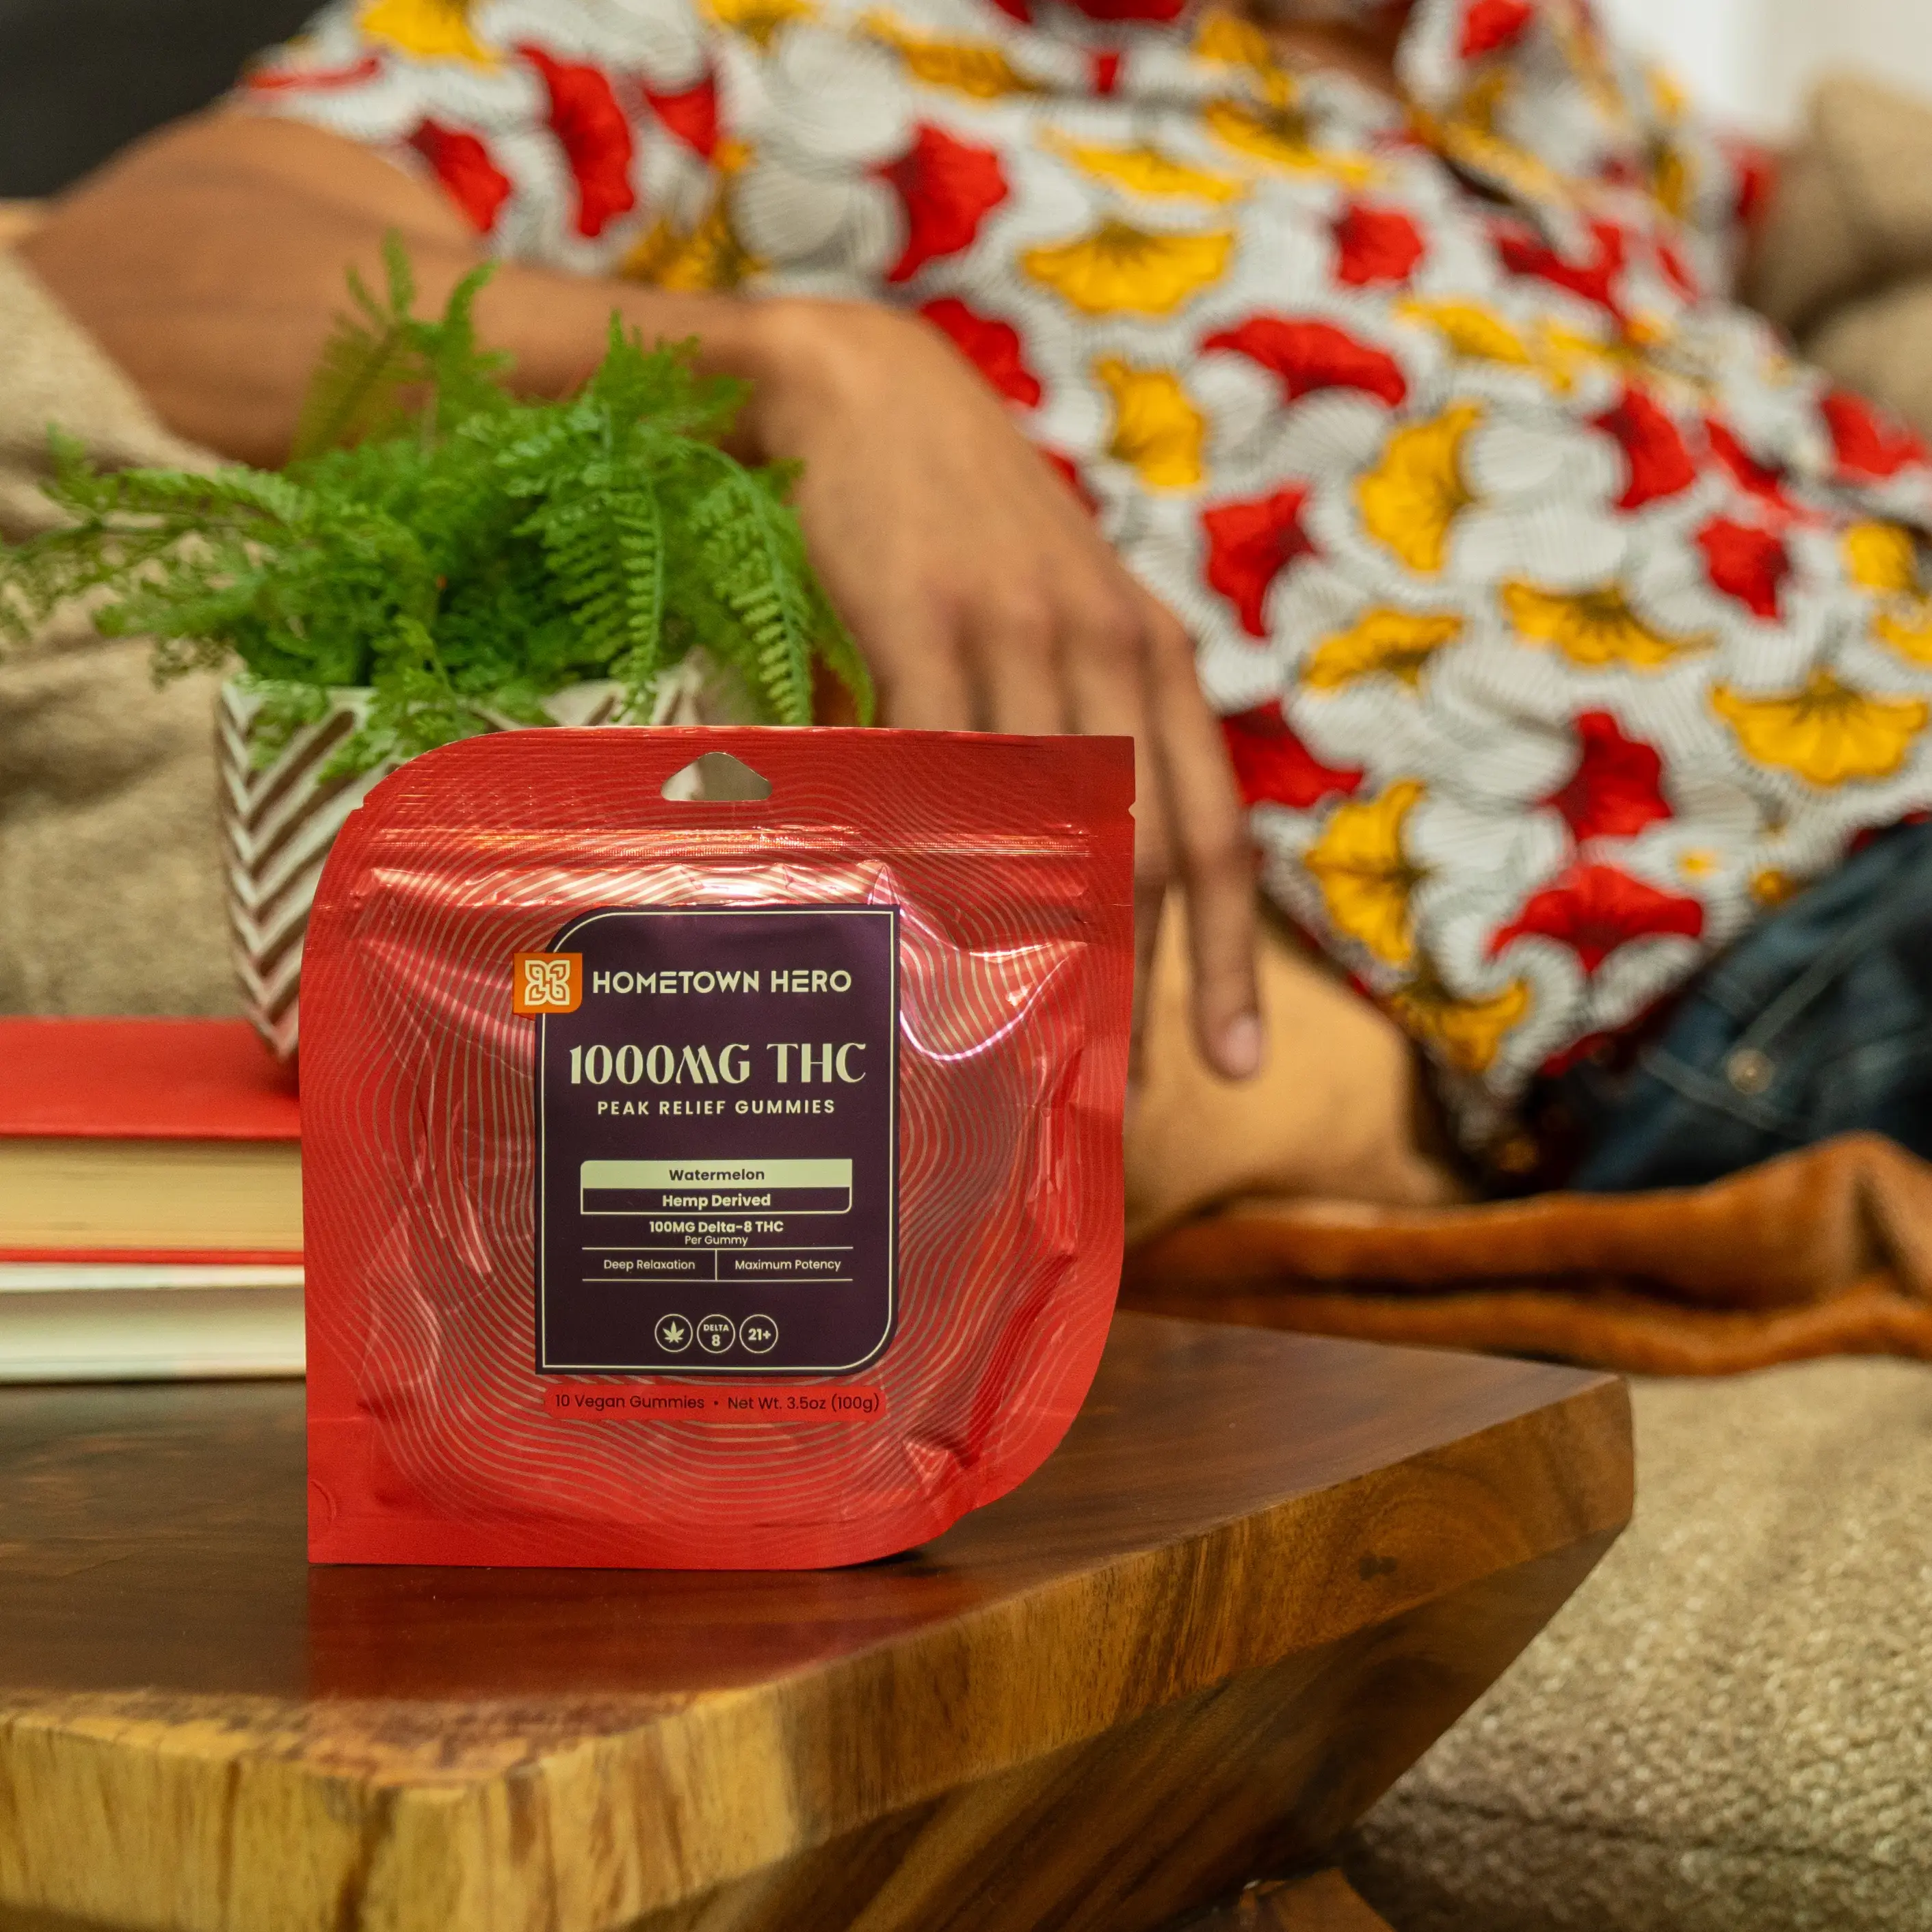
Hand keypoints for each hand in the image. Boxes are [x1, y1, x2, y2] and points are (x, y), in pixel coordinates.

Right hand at [740, 298, 1262, 1088]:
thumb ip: (1080, 720)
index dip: (1231, 956)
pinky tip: (922, 920)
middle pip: (1148, 846)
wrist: (866, 388)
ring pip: (1054, 817)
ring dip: (1038, 937)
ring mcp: (1023, 628)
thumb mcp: (1059, 606)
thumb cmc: (965, 519)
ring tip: (1013, 1037)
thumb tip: (1068, 868)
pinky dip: (938, 844)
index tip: (1236, 1062)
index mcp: (1154, 655)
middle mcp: (1109, 647)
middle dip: (1141, 979)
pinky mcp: (930, 612)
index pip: (1214, 829)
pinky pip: (944, 758)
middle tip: (1115, 1091)